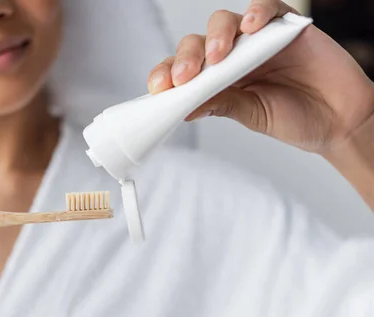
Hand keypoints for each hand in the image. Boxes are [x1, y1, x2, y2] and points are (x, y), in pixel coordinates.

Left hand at [148, 0, 373, 154]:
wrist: (340, 120)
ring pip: (225, 22)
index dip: (169, 73)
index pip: (185, 69)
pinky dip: (257, 12)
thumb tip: (183, 106)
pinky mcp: (285, 25)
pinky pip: (267, 6)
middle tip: (185, 76)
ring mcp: (257, 40)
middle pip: (198, 43)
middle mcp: (233, 58)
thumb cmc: (295, 118)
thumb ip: (221, 104)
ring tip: (218, 57)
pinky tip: (252, 27)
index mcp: (218, 80)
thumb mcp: (251, 115)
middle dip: (187, 57)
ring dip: (217, 36)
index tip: (159, 87)